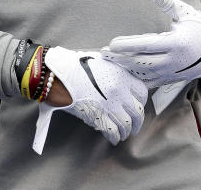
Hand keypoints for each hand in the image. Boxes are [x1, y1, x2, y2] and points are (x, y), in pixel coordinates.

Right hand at [32, 47, 146, 153]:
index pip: (142, 92)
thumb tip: (122, 83)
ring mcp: (109, 104)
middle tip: (135, 127)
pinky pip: (113, 131)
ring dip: (126, 132)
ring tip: (123, 134)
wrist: (58, 75)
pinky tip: (114, 139)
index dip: (142, 102)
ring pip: (126, 124)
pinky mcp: (97, 116)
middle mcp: (119, 91)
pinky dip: (115, 137)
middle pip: (137, 111)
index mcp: (121, 76)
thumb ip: (115, 72)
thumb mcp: (101, 62)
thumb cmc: (76, 67)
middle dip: (137, 122)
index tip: (138, 107)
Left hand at [102, 0, 200, 88]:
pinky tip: (123, 72)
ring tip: (109, 62)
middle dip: (120, 59)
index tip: (112, 44)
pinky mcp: (170, 80)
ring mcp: (171, 73)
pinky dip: (135, 77)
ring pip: (143, 73)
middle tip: (103, 54)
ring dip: (125, 68)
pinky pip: (149, 82)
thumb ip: (166, 1)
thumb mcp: (186, 12)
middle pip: (140, 62)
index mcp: (176, 43)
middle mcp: (172, 61)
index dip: (127, 46)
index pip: (146, 46)